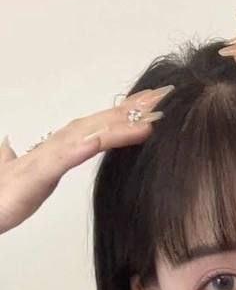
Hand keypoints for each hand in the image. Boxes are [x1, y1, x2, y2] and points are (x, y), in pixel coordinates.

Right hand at [0, 87, 172, 235]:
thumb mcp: (36, 179)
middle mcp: (56, 145)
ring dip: (118, 126)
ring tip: (148, 120)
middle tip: (165, 96)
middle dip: (133, 109)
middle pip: (100, 122)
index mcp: (60, 147)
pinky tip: (100, 140)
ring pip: (88, 135)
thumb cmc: (3, 193)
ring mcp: (47, 157)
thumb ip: (48, 164)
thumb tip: (50, 149)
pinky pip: (62, 159)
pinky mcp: (37, 174)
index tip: (156, 102)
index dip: (128, 112)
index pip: (100, 125)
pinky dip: (82, 147)